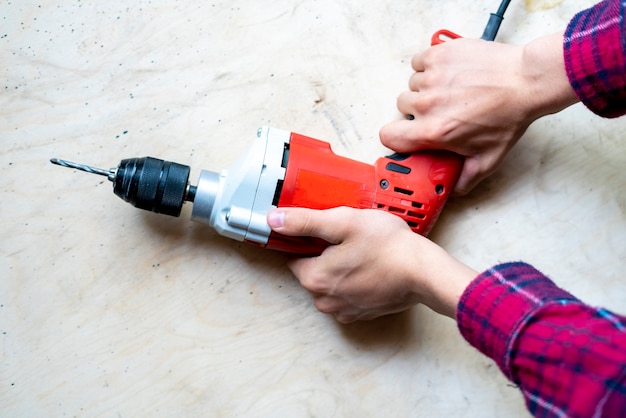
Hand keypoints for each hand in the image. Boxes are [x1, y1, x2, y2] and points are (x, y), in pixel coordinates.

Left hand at [267, 207, 477, 322]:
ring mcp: (344, 310)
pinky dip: (355, 281)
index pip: (293, 256)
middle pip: (311, 270)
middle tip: (348, 237)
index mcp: (314, 278)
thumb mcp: (343, 222)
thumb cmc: (388, 246)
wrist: (425, 273)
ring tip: (362, 251)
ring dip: (340, 267)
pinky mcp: (362, 313)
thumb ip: (305, 221)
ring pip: (330, 282)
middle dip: (325, 254)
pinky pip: (348, 293)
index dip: (307, 240)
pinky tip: (370, 266)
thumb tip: (274, 220)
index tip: (324, 230)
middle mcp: (325, 300)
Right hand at [379, 33, 578, 194]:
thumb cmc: (509, 116)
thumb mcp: (489, 158)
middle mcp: (428, 104)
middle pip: (402, 108)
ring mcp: (432, 76)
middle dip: (417, 110)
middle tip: (441, 110)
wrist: (526, 80)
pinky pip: (419, 62)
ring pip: (412, 84)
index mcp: (434, 131)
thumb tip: (451, 191)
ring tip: (449, 90)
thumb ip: (465, 180)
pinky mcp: (439, 54)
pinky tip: (447, 73)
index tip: (406, 134)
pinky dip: (429, 66)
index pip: (388, 136)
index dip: (395, 136)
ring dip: (425, 88)